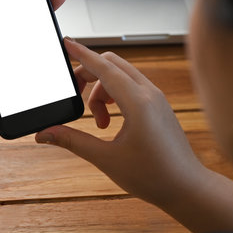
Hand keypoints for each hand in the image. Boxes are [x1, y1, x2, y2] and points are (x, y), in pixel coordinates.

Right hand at [35, 38, 206, 206]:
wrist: (188, 189)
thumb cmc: (154, 176)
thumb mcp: (105, 159)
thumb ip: (72, 141)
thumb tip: (45, 134)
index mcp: (138, 103)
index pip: (103, 67)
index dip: (82, 54)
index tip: (66, 43)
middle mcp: (149, 94)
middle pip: (111, 65)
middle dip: (88, 75)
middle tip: (75, 96)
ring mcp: (157, 98)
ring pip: (121, 75)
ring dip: (101, 90)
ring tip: (98, 121)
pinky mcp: (159, 105)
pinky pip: (131, 86)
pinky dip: (114, 95)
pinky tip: (110, 120)